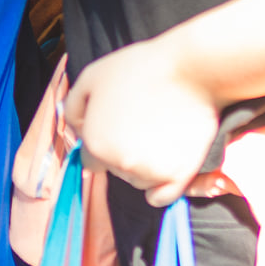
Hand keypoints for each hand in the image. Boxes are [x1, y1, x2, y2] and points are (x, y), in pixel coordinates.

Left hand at [65, 35, 219, 206]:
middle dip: (124, 153)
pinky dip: (161, 187)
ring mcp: (150, 172)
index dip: (103, 144)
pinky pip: (161, 197)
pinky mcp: (179, 177)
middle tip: (143, 125)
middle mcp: (119, 163)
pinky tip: (166, 163)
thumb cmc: (141, 68)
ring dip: (144, 166)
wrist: (191, 69)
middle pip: (116, 170)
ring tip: (159, 134)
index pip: (91, 160)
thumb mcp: (92, 76)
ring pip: (139, 181)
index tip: (118, 130)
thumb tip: (73, 130)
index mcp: (95, 142)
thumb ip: (73, 107)